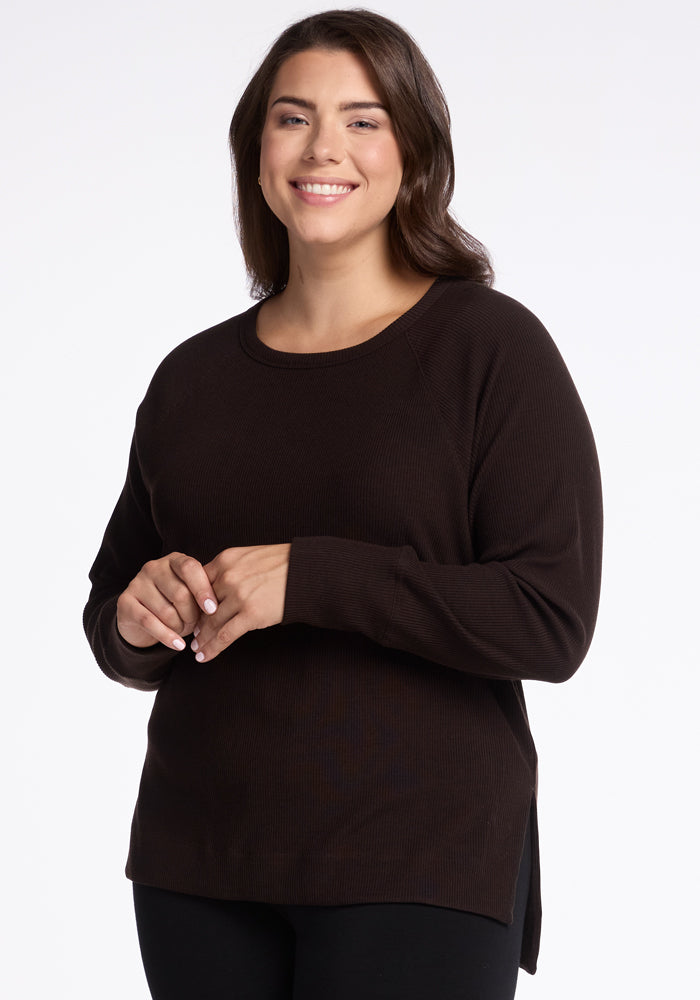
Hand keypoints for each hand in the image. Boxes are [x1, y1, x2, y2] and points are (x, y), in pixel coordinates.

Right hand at [116, 552, 218, 650]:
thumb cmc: (175, 604)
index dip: (203, 589)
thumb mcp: (191, 596)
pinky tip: (178, 645)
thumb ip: (202, 595)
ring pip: (166, 611)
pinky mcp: (125, 602)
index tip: (213, 609)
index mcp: (174, 560)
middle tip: (195, 625)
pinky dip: (167, 636)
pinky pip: (150, 622)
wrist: (140, 618)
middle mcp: (154, 567)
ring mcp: (137, 583)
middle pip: (180, 593)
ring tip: (183, 629)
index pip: (190, 568)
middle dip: (192, 615)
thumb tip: (217, 607)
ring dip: (179, 627)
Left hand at [190, 543, 290, 661]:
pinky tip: (204, 656)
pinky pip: (225, 635)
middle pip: (203, 606)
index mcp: (225, 560)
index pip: (199, 584)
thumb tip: (216, 588)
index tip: (190, 613)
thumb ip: (229, 569)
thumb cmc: (282, 564)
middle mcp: (228, 577)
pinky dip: (212, 648)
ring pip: (211, 623)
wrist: (306, 571)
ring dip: (201, 638)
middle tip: (191, 634)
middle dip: (196, 622)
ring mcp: (239, 597)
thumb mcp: (249, 557)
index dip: (193, 602)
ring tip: (197, 648)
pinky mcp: (251, 614)